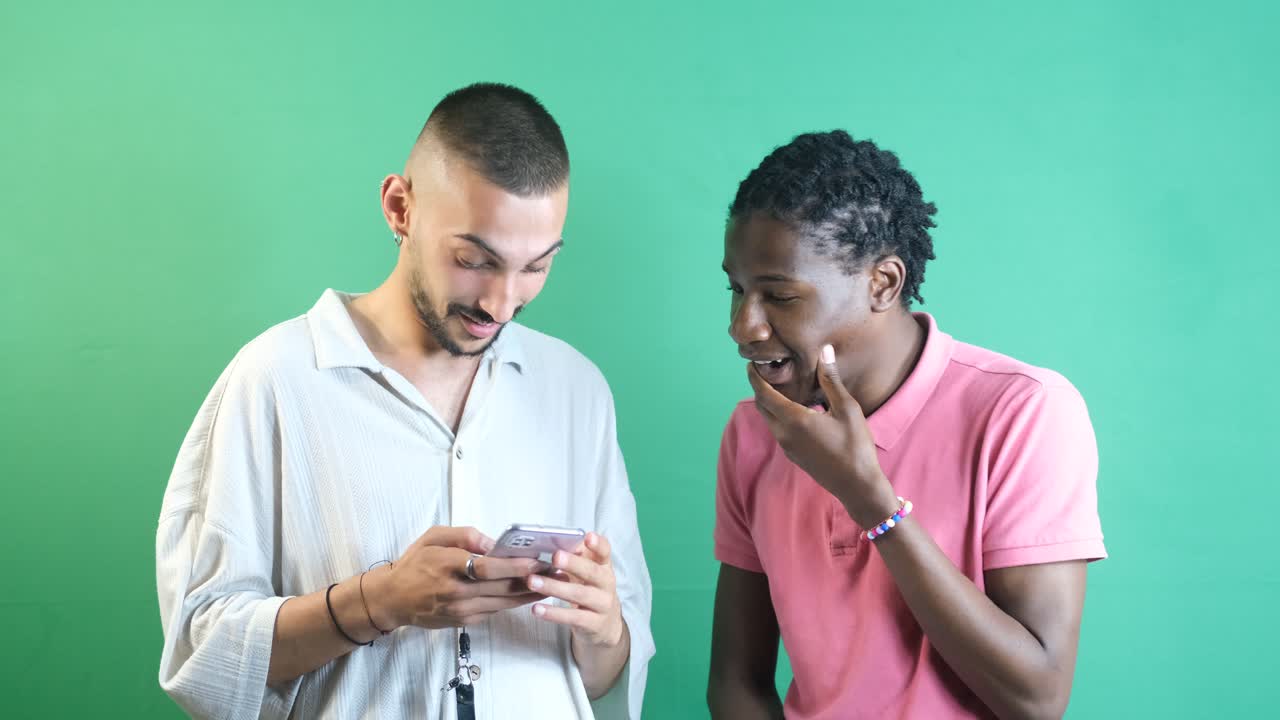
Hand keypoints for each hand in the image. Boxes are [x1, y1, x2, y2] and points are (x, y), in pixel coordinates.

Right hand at [366, 526, 543, 629]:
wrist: (393, 599)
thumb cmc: (414, 563)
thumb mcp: (434, 537)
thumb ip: (464, 535)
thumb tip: (492, 542)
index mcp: (448, 566)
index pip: (487, 567)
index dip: (514, 566)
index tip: (537, 561)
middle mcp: (456, 592)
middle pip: (501, 587)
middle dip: (532, 580)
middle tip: (557, 571)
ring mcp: (461, 610)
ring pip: (502, 602)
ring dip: (529, 594)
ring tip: (553, 584)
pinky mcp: (464, 622)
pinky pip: (494, 610)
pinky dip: (513, 602)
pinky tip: (529, 594)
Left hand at [526, 532, 624, 648]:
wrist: (605, 625)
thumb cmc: (590, 590)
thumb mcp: (587, 573)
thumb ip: (576, 557)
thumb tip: (554, 542)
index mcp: (604, 567)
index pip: (605, 552)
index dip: (598, 544)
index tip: (588, 537)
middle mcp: (607, 584)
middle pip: (592, 572)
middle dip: (574, 564)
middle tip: (555, 557)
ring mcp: (602, 605)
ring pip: (579, 594)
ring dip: (555, 587)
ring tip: (533, 581)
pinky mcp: (593, 624)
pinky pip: (573, 618)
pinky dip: (553, 613)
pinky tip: (537, 609)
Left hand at [746, 344, 900, 528]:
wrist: (857, 486)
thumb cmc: (856, 446)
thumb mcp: (847, 409)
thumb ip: (831, 380)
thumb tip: (824, 351)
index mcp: (794, 420)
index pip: (763, 395)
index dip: (754, 378)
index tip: (751, 364)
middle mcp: (784, 434)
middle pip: (761, 407)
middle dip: (758, 388)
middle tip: (763, 371)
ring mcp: (787, 447)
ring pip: (769, 420)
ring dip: (768, 403)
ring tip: (777, 386)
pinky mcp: (793, 455)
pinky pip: (778, 430)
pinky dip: (777, 415)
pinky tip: (793, 408)